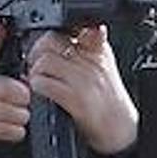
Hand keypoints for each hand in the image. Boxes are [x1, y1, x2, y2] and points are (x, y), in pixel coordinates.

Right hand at [0, 21, 30, 157]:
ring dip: (20, 116)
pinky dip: (15, 130)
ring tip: (16, 114)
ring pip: (14, 111)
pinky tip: (11, 126)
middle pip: (13, 88)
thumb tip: (3, 27)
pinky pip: (8, 129)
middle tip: (22, 99)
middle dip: (24, 97)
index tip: (1, 25)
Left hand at [27, 25, 137, 154]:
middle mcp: (91, 62)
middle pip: (51, 41)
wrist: (122, 130)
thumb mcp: (104, 66)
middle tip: (34, 64)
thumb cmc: (110, 101)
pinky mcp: (75, 99)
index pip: (68, 28)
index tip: (44, 47)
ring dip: (34, 72)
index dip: (49, 36)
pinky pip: (44, 84)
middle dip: (36, 52)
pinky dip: (36, 87)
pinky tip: (41, 93)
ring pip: (44, 61)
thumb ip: (87, 47)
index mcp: (98, 49)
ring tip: (37, 80)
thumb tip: (55, 39)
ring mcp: (83, 80)